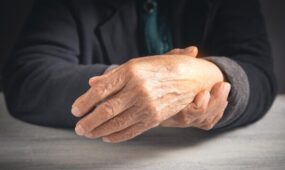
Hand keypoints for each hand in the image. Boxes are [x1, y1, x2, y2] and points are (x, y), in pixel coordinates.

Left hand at [71, 46, 223, 142]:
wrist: (191, 76)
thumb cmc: (160, 67)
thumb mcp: (136, 65)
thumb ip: (113, 76)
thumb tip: (91, 84)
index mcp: (130, 71)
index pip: (100, 90)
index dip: (84, 102)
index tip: (75, 110)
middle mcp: (138, 88)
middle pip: (105, 110)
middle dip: (88, 121)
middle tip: (78, 128)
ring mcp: (147, 105)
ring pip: (117, 123)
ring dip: (98, 131)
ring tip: (88, 134)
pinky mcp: (155, 118)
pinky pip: (132, 131)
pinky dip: (117, 136)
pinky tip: (106, 138)